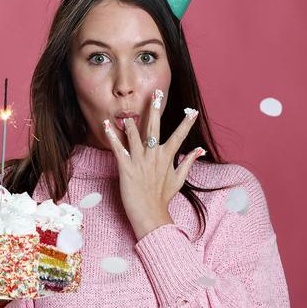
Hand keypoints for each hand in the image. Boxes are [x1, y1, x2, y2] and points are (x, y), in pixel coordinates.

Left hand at [102, 89, 205, 240]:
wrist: (150, 214)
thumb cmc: (163, 198)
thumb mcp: (179, 179)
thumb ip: (189, 162)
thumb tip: (200, 150)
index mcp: (167, 157)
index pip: (179, 136)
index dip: (186, 123)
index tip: (192, 111)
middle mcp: (154, 156)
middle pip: (155, 128)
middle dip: (155, 110)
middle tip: (156, 93)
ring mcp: (140, 161)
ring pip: (135, 136)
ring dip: (130, 122)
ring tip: (127, 110)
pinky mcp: (126, 168)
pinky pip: (118, 148)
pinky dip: (111, 136)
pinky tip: (106, 125)